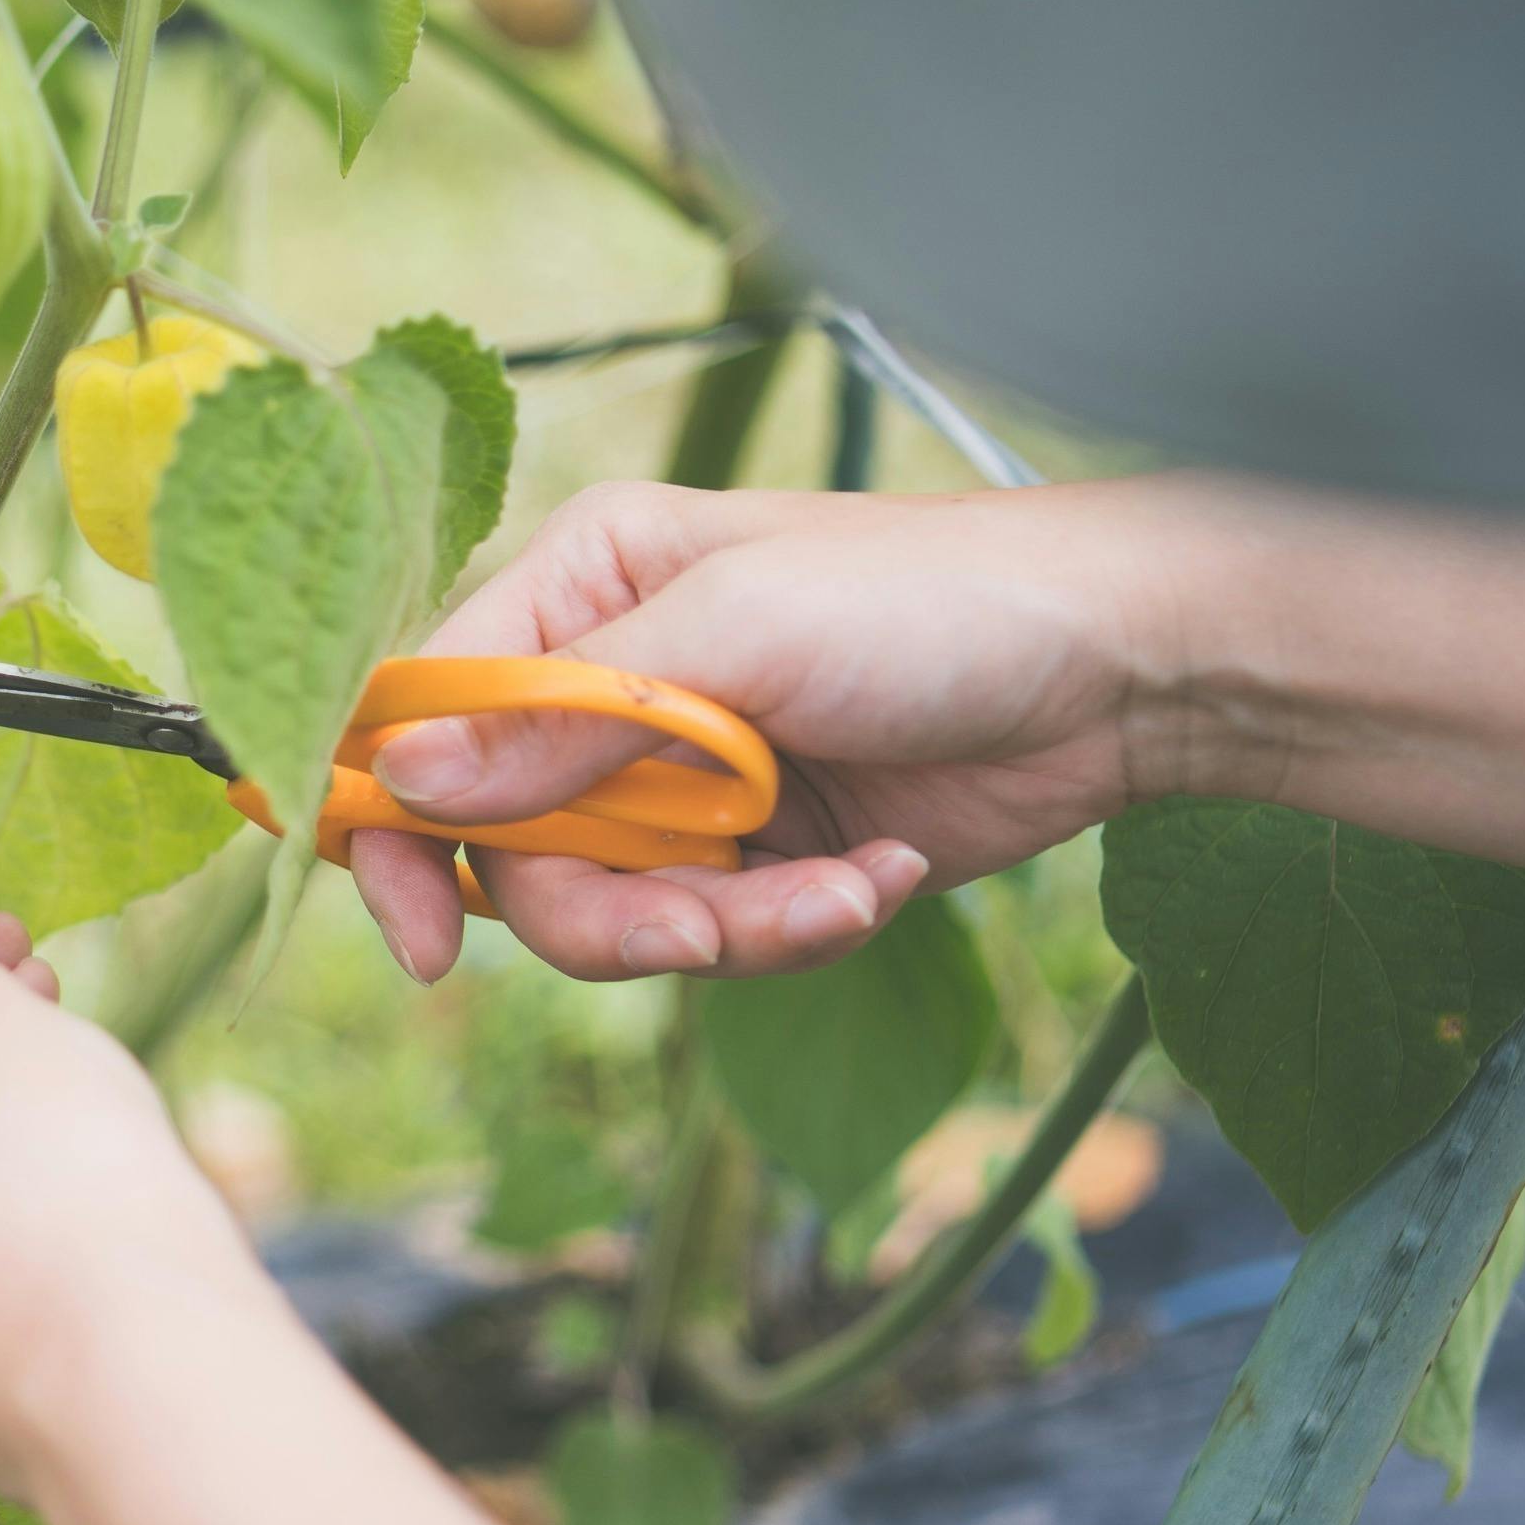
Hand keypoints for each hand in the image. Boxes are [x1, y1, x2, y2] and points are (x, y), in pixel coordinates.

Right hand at [353, 479, 1182, 983]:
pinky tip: (881, 880)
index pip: (424, 713)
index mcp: (580, 586)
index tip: (422, 938)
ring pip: (608, 912)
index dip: (398, 826)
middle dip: (607, 911)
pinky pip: (712, 937)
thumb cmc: (932, 600)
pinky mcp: (758, 853)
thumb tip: (402, 780)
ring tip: (837, 897)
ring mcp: (682, 776)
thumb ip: (564, 716)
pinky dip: (795, 929)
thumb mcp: (739, 636)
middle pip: (508, 847)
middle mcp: (606, 680)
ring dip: (720, 931)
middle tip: (701, 929)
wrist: (1125, 672)